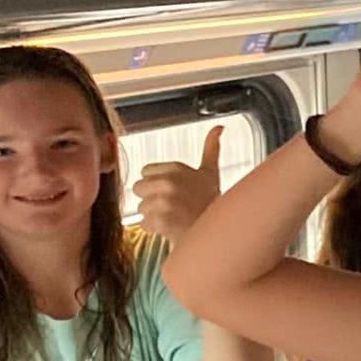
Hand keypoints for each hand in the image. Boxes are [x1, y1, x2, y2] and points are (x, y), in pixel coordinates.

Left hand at [134, 124, 222, 246]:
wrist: (220, 232)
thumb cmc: (211, 203)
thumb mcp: (211, 173)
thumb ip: (211, 148)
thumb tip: (219, 127)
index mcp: (177, 168)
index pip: (146, 172)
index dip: (158, 183)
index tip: (174, 191)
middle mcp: (169, 182)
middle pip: (139, 188)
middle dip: (152, 198)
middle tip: (172, 205)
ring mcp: (164, 201)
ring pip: (141, 208)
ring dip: (154, 215)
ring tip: (174, 217)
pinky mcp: (160, 220)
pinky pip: (144, 224)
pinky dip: (156, 229)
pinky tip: (172, 228)